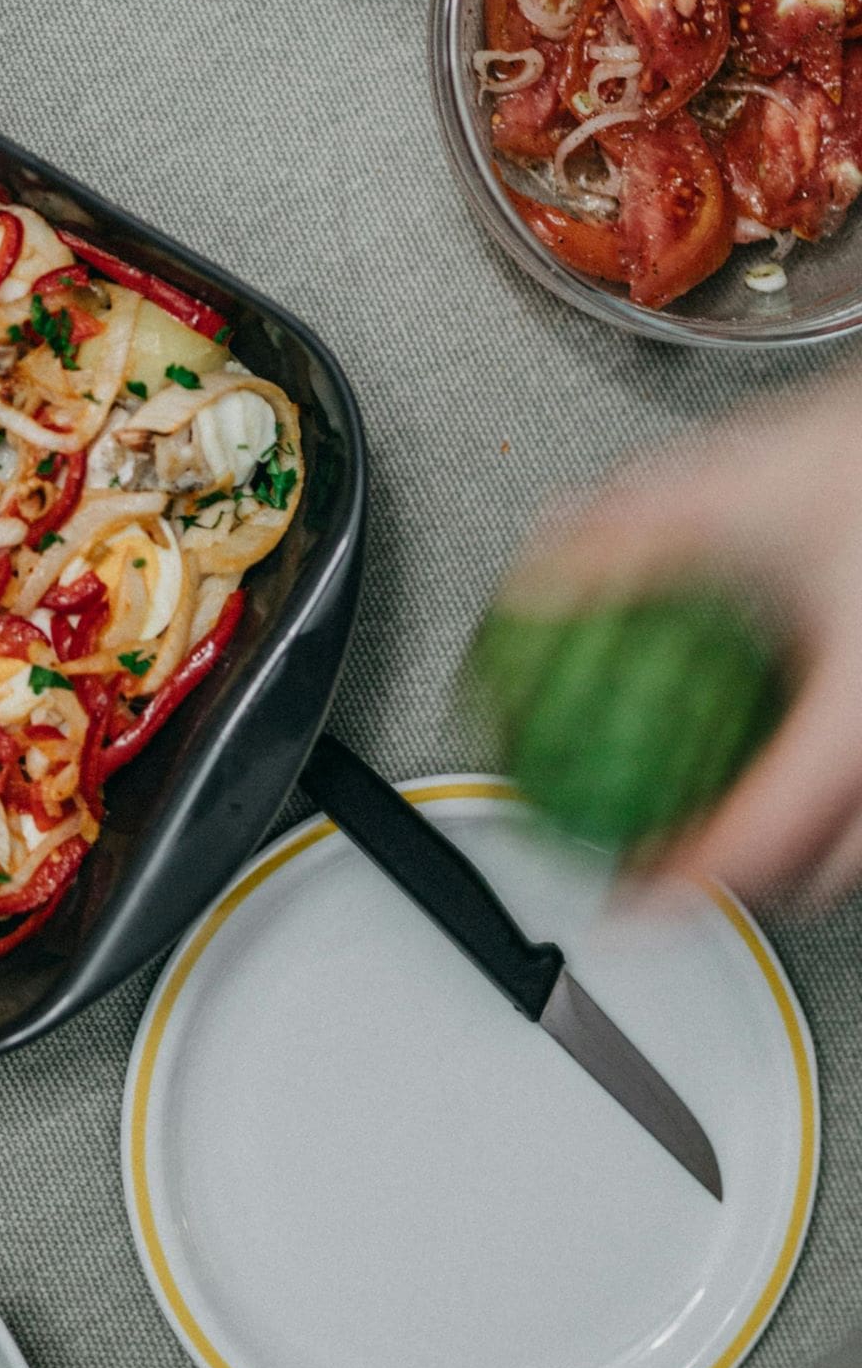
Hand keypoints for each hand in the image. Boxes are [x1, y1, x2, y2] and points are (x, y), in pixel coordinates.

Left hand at [501, 360, 861, 906]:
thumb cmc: (859, 463)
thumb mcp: (722, 492)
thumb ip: (622, 540)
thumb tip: (538, 581)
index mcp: (856, 715)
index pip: (764, 837)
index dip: (686, 885)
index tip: (631, 904)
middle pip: (829, 870)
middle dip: (742, 891)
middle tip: (665, 878)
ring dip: (791, 849)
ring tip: (719, 827)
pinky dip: (822, 794)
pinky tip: (776, 744)